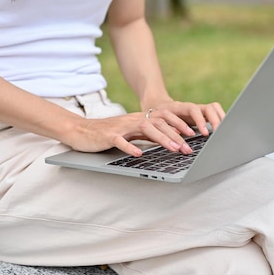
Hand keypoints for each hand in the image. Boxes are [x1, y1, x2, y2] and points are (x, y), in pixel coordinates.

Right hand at [63, 101, 224, 156]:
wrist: (80, 131)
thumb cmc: (106, 135)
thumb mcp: (130, 134)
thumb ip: (146, 136)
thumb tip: (167, 141)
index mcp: (138, 120)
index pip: (163, 119)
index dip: (179, 126)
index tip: (193, 135)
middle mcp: (132, 120)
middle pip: (158, 123)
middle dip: (175, 135)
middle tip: (188, 148)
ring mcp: (120, 127)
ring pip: (145, 129)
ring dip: (161, 139)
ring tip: (173, 149)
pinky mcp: (108, 136)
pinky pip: (121, 141)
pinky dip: (130, 147)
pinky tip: (139, 154)